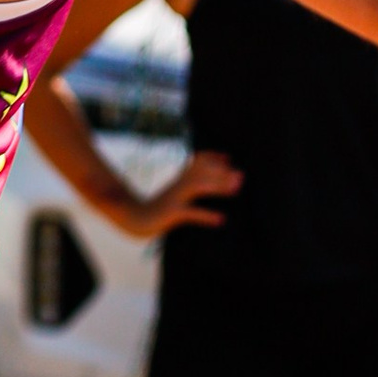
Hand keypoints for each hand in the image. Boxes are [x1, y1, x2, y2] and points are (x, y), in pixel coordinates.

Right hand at [117, 149, 242, 240]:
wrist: (136, 219)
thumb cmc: (160, 207)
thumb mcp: (176, 192)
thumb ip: (190, 181)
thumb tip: (209, 176)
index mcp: (180, 179)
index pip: (197, 161)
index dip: (212, 158)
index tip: (228, 158)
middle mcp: (178, 184)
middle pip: (201, 172)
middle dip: (221, 172)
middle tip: (242, 175)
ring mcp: (174, 198)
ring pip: (197, 187)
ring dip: (217, 186)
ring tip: (236, 189)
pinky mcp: (171, 213)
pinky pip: (191, 213)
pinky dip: (206, 214)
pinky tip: (221, 219)